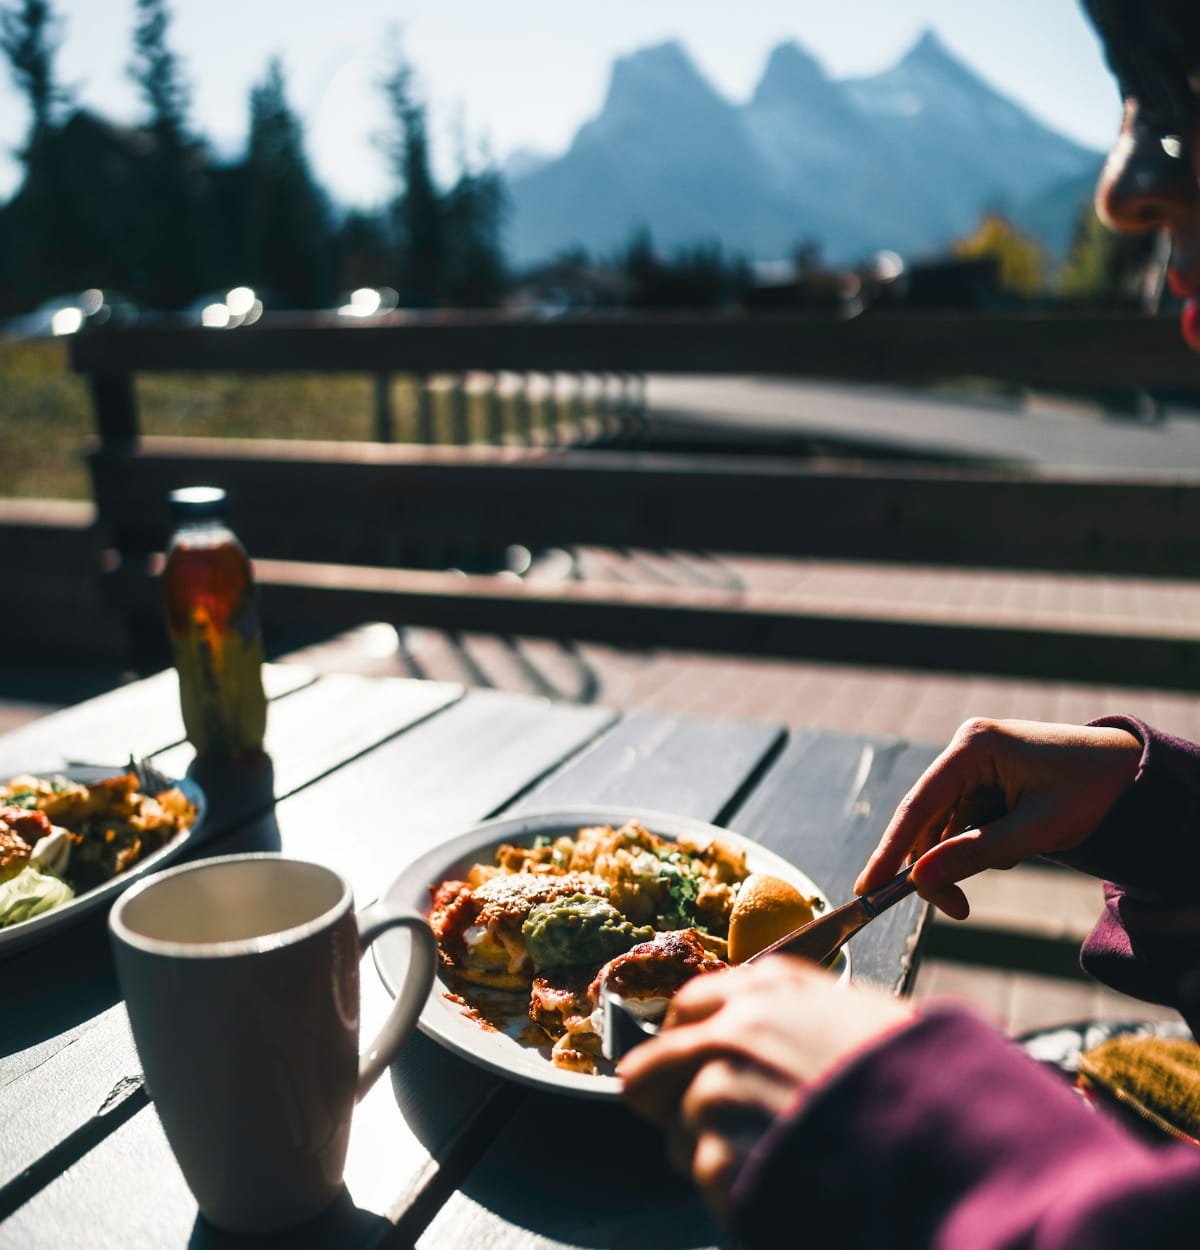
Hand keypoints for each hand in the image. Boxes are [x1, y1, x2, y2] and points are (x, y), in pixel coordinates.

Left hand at [619, 957, 911, 1221]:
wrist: (955, 1146)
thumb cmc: (923, 1083)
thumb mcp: (861, 1016)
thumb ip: (792, 1017)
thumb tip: (744, 1033)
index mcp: (770, 989)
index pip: (686, 1006)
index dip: (684, 1041)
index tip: (691, 1064)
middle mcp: (734, 1030)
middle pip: (650, 1070)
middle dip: (669, 1101)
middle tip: (706, 1130)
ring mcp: (721, 1093)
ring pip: (679, 1134)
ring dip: (712, 1157)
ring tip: (774, 1165)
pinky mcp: (721, 1158)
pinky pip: (705, 1181)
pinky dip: (735, 1196)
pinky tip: (782, 1190)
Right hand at [855, 718, 1141, 919]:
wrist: (1132, 775)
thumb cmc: (1091, 792)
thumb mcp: (1037, 829)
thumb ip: (976, 853)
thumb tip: (919, 879)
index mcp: (973, 747)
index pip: (919, 805)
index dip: (891, 850)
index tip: (867, 888)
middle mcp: (965, 751)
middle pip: (926, 820)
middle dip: (937, 865)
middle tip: (957, 909)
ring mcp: (973, 766)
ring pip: (944, 826)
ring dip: (964, 856)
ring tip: (1014, 856)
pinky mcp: (984, 781)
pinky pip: (964, 823)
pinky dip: (979, 846)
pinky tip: (1016, 843)